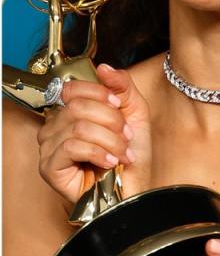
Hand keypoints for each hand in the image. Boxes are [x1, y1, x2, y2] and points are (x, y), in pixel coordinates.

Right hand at [37, 63, 151, 203]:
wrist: (135, 188)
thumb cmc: (132, 155)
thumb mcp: (135, 112)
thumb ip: (122, 86)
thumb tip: (103, 67)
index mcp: (73, 112)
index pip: (74, 88)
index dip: (100, 93)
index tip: (119, 106)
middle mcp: (55, 127)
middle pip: (78, 107)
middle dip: (111, 121)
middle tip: (125, 137)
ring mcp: (49, 147)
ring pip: (79, 127)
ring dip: (110, 140)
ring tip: (121, 153)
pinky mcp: (49, 167)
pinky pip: (72, 147)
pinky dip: (98, 153)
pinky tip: (110, 162)